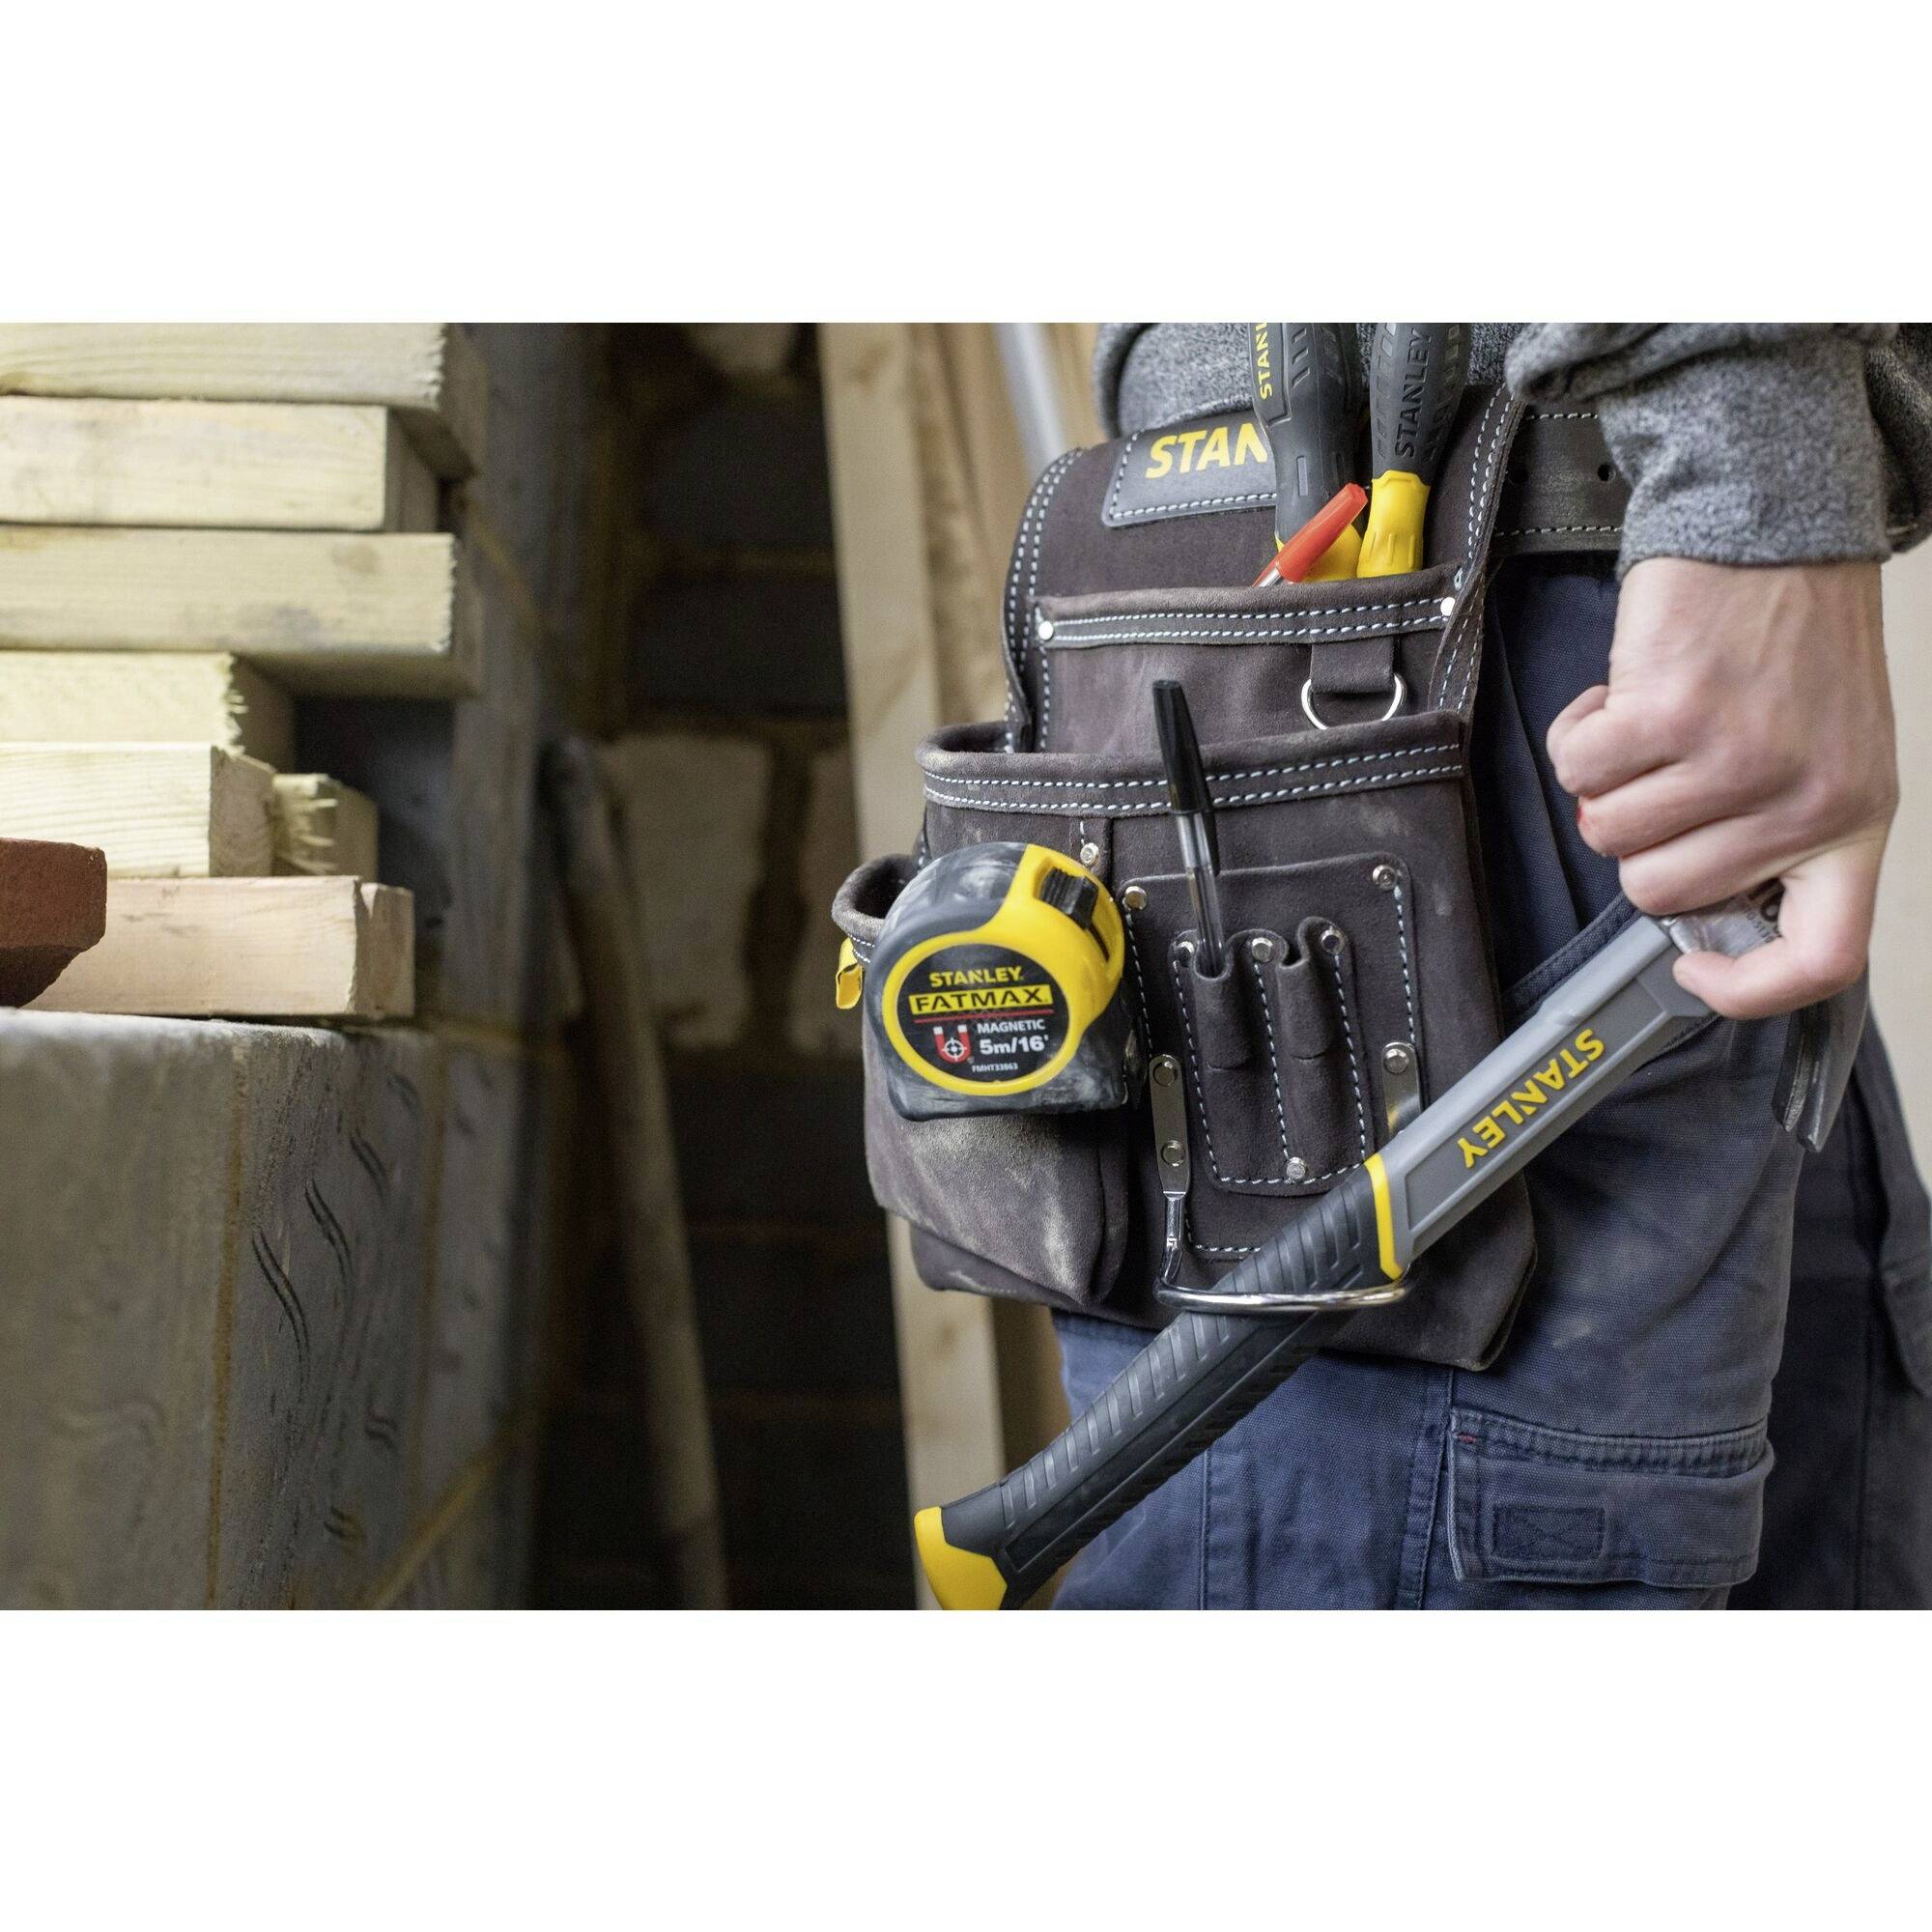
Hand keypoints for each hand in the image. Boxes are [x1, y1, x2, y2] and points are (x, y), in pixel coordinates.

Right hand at [1546, 557, 1896, 1019]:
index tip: (1695, 965)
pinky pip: (1580, 768)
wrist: (1774, 528)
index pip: (1823, 958)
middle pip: (1661, 893)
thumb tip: (1692, 915)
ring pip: (1608, 832)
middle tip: (1665, 775)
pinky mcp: (1672, 713)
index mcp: (1854, 821)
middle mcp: (1804, 799)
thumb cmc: (1794, 642)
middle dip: (1639, 837)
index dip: (1748, 990)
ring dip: (1606, 780)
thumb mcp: (1825, 755)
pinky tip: (1623, 696)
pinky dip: (1581, 732)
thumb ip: (1776, 838)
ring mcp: (1737, 758)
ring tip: (1651, 724)